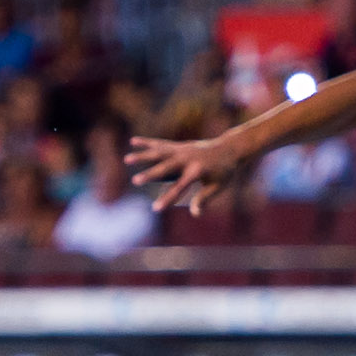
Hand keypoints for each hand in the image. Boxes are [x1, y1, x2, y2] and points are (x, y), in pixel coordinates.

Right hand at [124, 132, 244, 212]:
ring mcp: (182, 151)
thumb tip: (195, 213)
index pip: (180, 188)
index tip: (155, 209)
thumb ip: (204, 199)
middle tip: (136, 181)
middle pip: (165, 168)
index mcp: (197, 171)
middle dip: (150, 175)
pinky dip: (147, 143)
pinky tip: (133, 142)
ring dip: (142, 156)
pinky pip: (160, 144)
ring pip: (159, 153)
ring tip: (127, 159)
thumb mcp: (218, 187)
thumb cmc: (224, 172)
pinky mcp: (179, 146)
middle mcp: (187, 159)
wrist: (229, 149)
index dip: (167, 199)